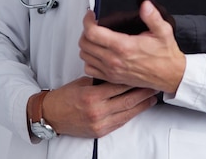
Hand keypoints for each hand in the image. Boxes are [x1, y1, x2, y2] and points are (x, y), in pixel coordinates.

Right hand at [37, 77, 157, 138]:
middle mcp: (97, 111)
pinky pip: (121, 122)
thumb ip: (102, 79)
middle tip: (154, 85)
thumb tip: (121, 72)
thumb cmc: (65, 97)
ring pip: (127, 113)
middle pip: (128, 100)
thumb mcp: (83, 82)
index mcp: (92, 96)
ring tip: (152, 97)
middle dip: (144, 92)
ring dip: (142, 105)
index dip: (134, 80)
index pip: (119, 85)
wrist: (51, 115)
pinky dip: (132, 114)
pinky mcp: (100, 131)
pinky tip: (140, 108)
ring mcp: (100, 123)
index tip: (144, 74)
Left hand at [79, 0, 185, 93]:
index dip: (87, 21)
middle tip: (93, 25)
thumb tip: (145, 5)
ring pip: (85, 56)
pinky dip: (89, 60)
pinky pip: (89, 69)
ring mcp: (112, 70)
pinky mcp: (112, 78)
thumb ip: (153, 16)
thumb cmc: (165, 55)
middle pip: (84, 43)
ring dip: (86, 45)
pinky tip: (97, 53)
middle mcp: (115, 60)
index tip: (91, 15)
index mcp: (124, 46)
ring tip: (94, 38)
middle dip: (86, 30)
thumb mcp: (163, 31)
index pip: (93, 33)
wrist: (170, 75)